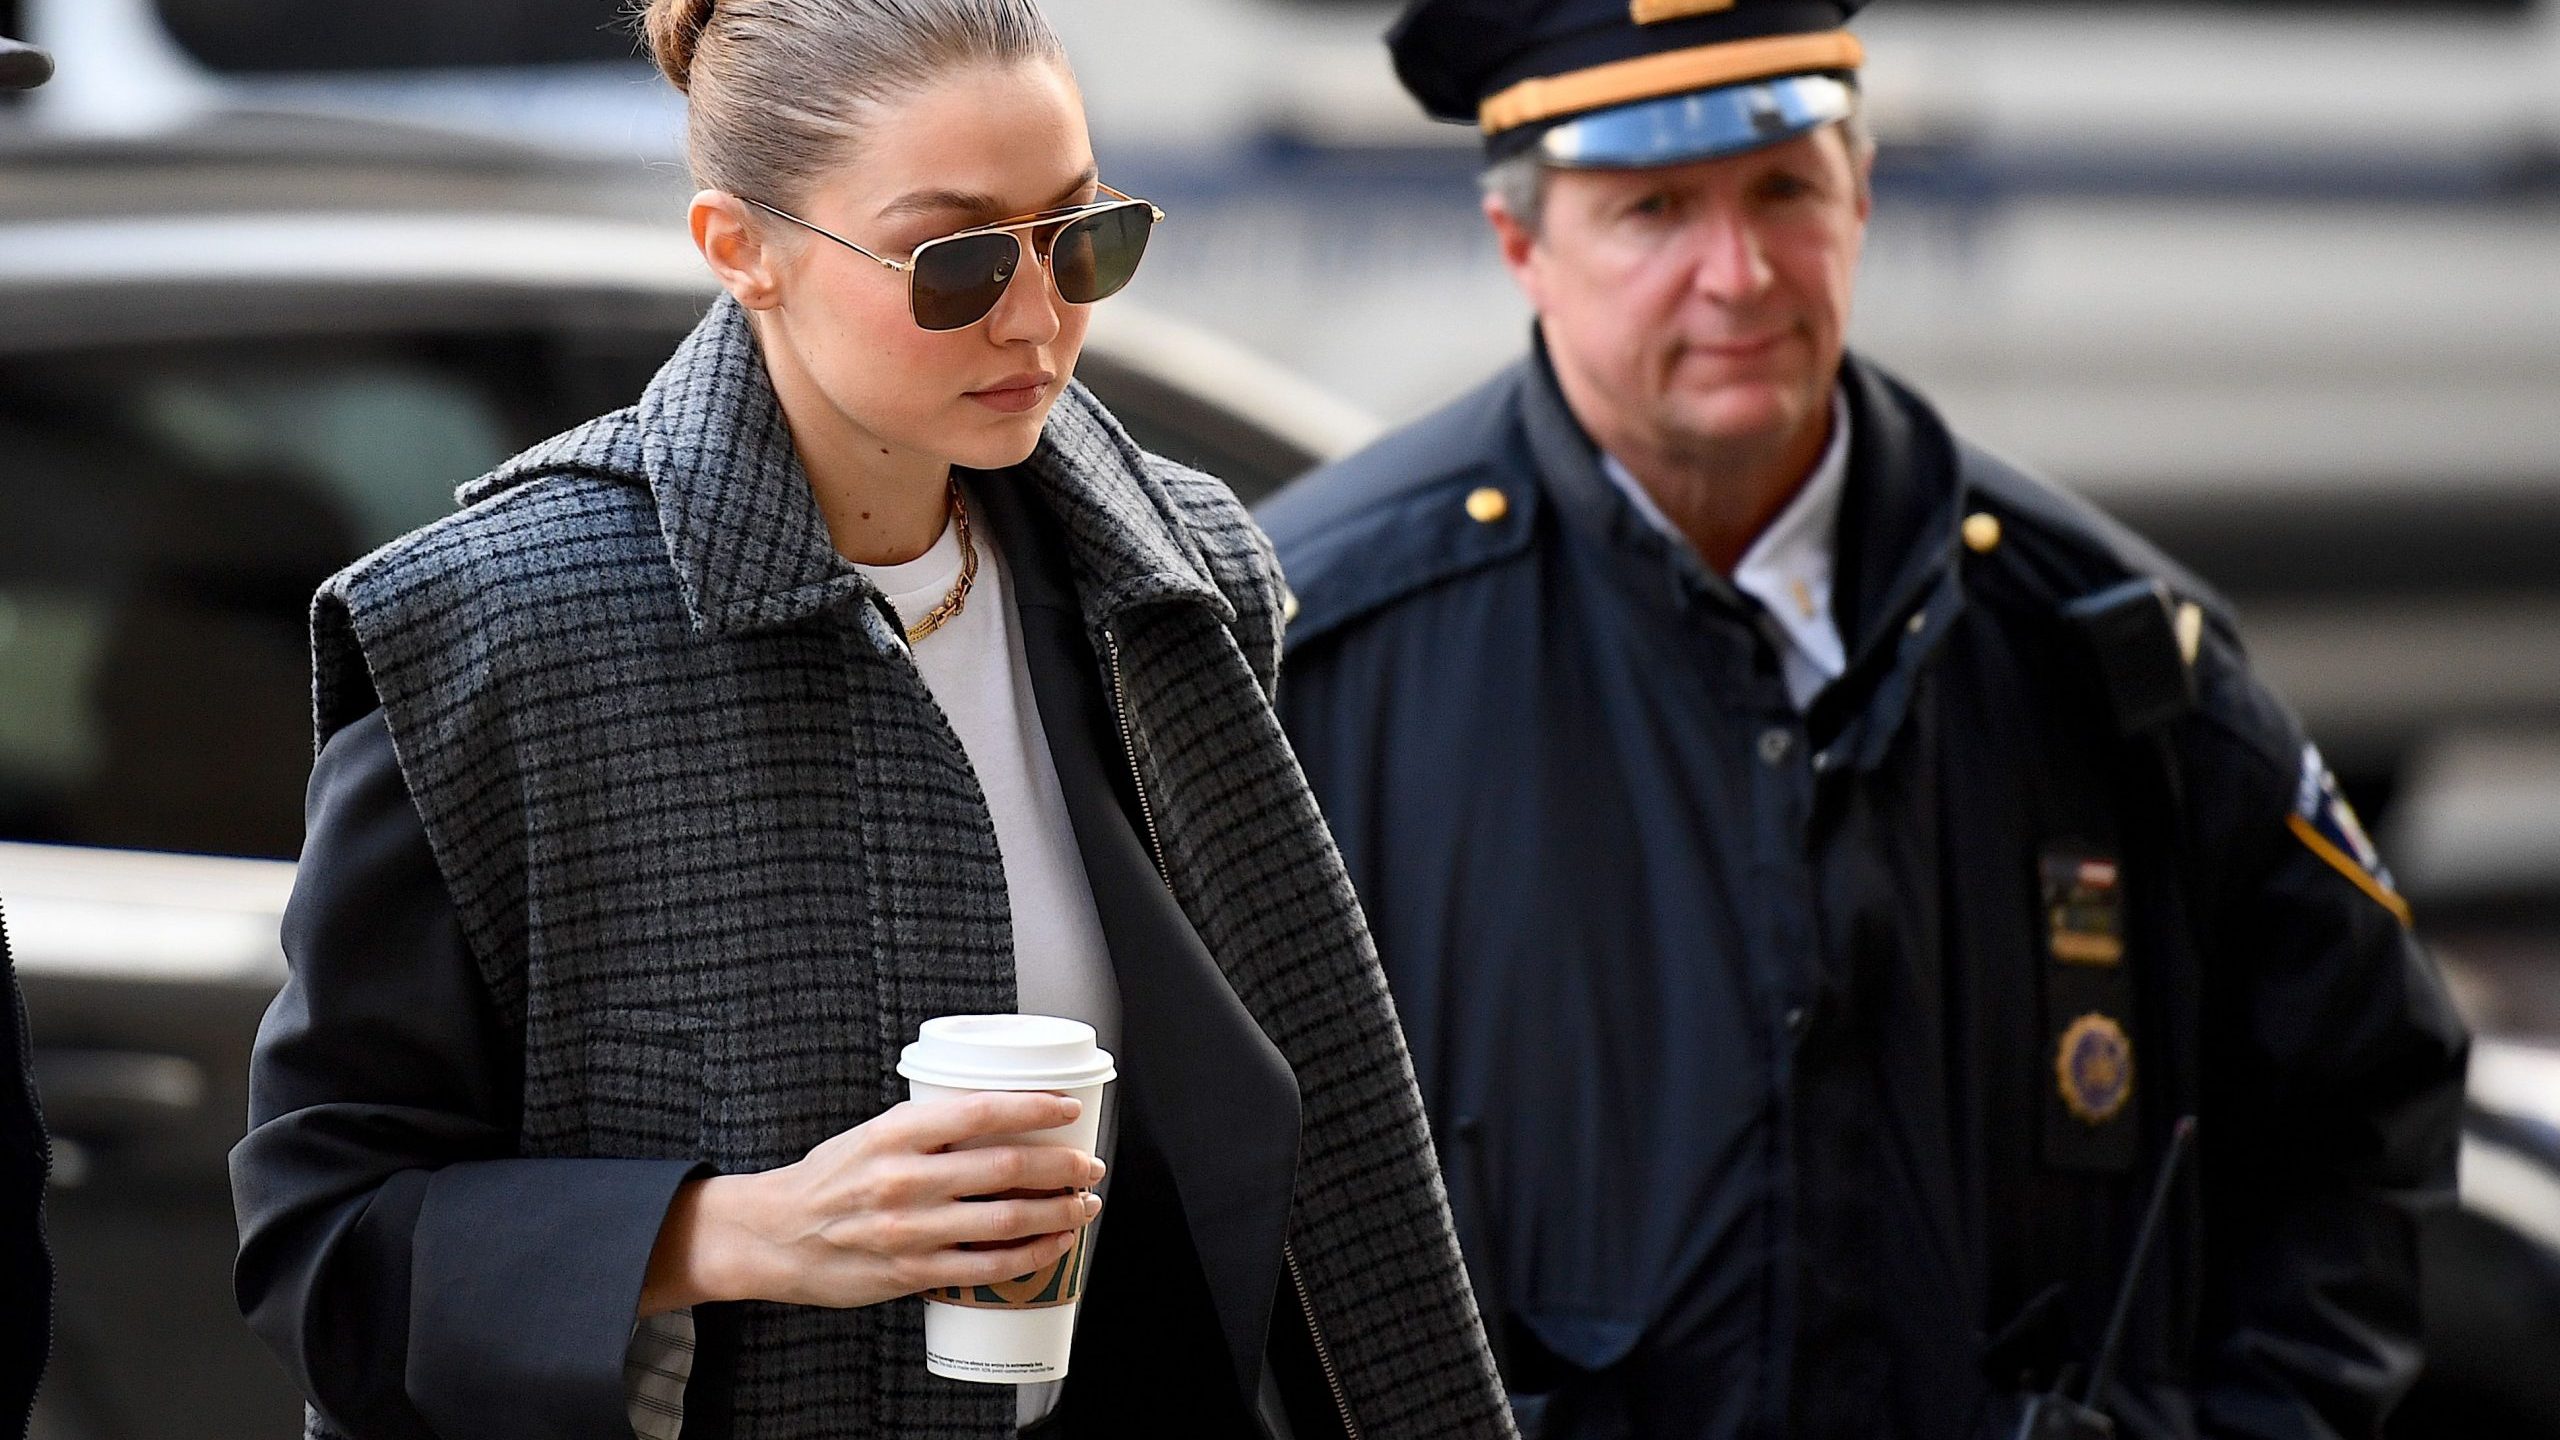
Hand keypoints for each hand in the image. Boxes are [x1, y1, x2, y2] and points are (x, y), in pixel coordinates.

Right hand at [643, 1091, 1104, 1315]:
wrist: (774, 1234)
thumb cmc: (831, 1178)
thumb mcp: (875, 1132)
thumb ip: (932, 1126)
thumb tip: (1004, 1115)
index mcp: (896, 1133)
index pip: (981, 1111)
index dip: (1035, 1108)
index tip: (1070, 1107)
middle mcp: (905, 1179)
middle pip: (1006, 1167)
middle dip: (1062, 1166)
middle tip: (1089, 1164)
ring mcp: (910, 1230)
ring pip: (1006, 1220)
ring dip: (1059, 1212)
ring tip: (1084, 1204)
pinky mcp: (912, 1272)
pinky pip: (987, 1268)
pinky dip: (1031, 1256)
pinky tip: (1055, 1245)